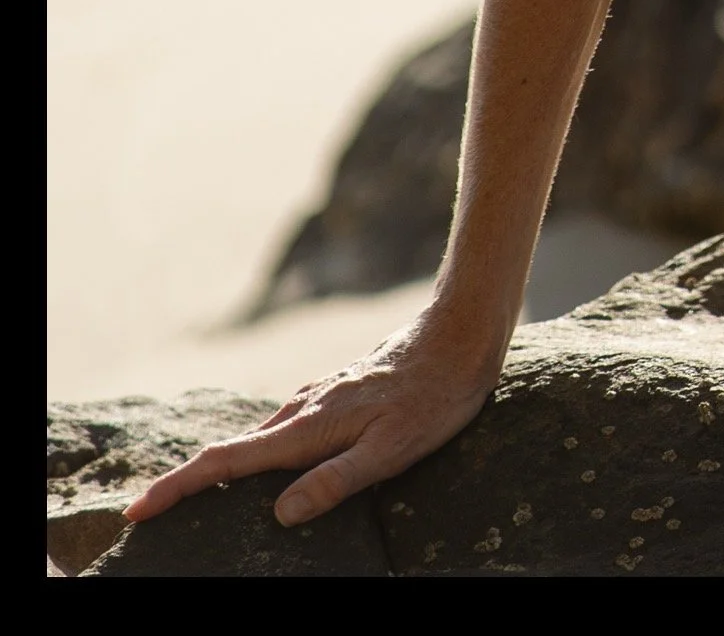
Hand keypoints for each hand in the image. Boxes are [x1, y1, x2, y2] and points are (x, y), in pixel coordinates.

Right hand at [121, 308, 506, 529]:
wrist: (461, 335)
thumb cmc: (433, 398)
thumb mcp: (392, 450)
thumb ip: (336, 481)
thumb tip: (280, 514)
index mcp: (307, 428)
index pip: (226, 462)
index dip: (179, 488)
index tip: (136, 510)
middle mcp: (304, 409)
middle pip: (232, 451)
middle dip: (188, 482)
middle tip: (150, 514)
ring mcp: (319, 397)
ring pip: (260, 436)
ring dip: (225, 466)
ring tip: (196, 498)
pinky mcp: (336, 392)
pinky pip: (286, 427)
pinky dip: (262, 448)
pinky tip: (270, 462)